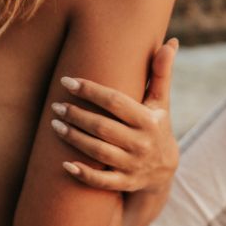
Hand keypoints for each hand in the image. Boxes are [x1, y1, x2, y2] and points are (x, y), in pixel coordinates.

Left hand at [50, 37, 179, 192]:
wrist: (165, 170)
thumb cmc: (157, 125)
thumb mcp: (161, 102)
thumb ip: (161, 73)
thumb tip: (171, 41)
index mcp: (149, 120)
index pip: (116, 102)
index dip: (91, 91)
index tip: (67, 81)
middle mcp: (142, 143)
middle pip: (103, 127)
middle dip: (77, 115)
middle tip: (55, 105)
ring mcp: (133, 166)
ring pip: (99, 152)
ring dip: (74, 139)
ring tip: (54, 125)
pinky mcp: (125, 183)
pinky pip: (102, 181)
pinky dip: (83, 174)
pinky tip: (64, 163)